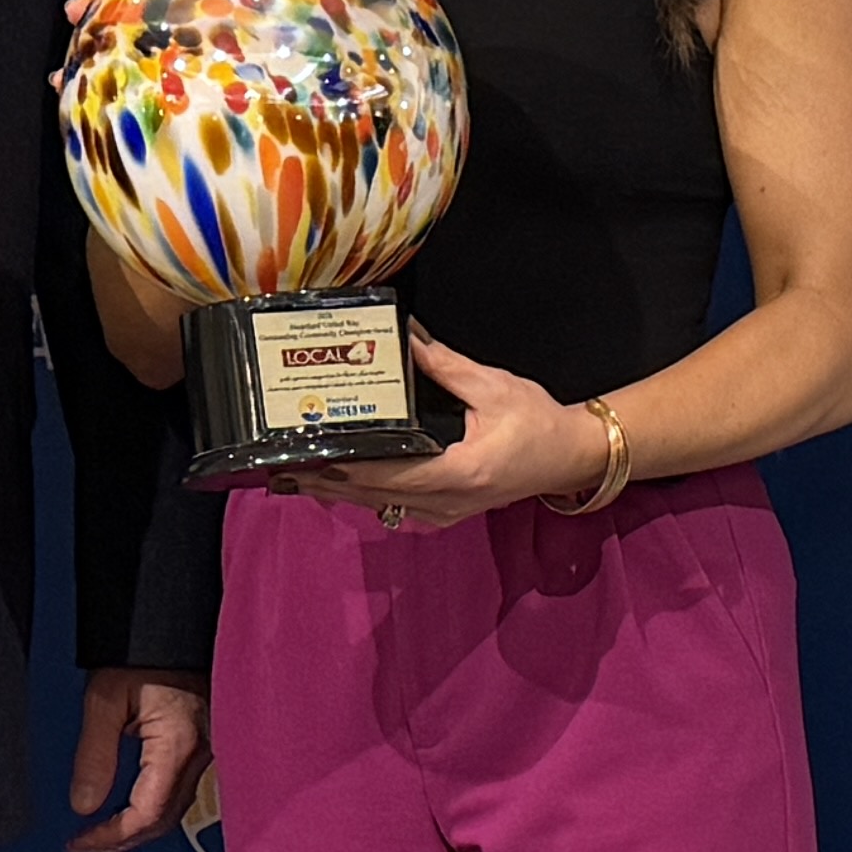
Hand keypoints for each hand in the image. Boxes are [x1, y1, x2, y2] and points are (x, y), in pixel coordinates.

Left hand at [69, 667, 208, 851]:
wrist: (173, 626)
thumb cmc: (143, 652)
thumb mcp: (105, 698)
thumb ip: (94, 755)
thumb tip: (83, 805)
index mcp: (178, 745)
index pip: (146, 814)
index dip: (111, 836)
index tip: (79, 842)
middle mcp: (200, 756)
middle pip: (163, 821)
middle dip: (122, 840)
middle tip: (85, 845)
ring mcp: (208, 752)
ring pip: (174, 810)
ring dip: (137, 829)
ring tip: (101, 833)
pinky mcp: (205, 745)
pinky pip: (180, 791)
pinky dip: (151, 809)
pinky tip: (129, 808)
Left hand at [292, 335, 606, 527]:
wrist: (569, 455)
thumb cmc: (538, 421)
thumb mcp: (493, 386)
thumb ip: (445, 366)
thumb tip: (405, 339)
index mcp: (458, 471)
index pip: (386, 474)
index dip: (343, 466)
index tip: (307, 456)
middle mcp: (446, 501)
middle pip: (372, 496)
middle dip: (327, 484)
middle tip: (282, 470)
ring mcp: (445, 512)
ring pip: (379, 505)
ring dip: (340, 491)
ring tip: (299, 476)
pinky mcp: (445, 511)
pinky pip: (394, 505)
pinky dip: (364, 493)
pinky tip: (340, 480)